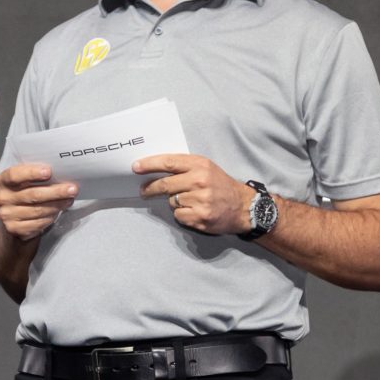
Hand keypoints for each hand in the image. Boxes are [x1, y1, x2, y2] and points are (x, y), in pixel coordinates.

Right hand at [0, 163, 77, 240]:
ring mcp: (7, 215)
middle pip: (32, 194)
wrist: (15, 219)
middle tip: (72, 189)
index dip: (31, 173)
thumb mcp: (25, 182)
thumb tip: (61, 172)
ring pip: (37, 210)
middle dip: (55, 192)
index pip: (15, 175)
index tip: (49, 171)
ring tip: (69, 200)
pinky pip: (37, 223)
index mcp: (3, 181)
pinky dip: (51, 217)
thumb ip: (36, 176)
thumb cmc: (25, 194)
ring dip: (57, 205)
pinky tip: (58, 211)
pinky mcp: (14, 228)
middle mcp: (3, 198)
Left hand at [133, 153, 252, 234]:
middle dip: (150, 188)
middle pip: (165, 185)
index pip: (169, 163)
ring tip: (191, 201)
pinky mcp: (200, 217)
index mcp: (200, 165)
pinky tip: (195, 211)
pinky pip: (179, 215)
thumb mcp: (206, 168)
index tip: (136, 167)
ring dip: (175, 202)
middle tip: (143, 190)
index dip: (149, 164)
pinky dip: (183, 214)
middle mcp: (200, 181)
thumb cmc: (221, 185)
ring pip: (172, 201)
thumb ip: (184, 167)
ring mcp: (200, 200)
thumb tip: (155, 168)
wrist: (243, 207)